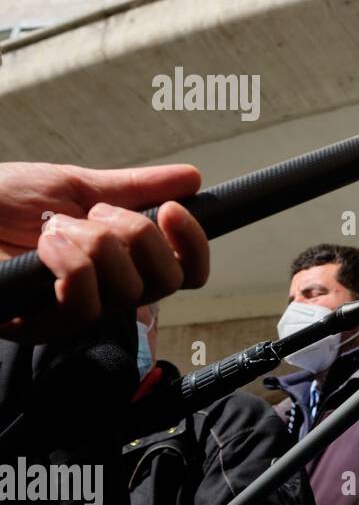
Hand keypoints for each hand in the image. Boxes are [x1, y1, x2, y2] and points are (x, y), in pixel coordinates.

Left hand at [0, 162, 209, 341]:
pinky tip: (46, 244)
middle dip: (138, 235)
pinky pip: (84, 305)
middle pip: (165, 281)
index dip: (193, 245)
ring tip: (56, 227)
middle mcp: (106, 293)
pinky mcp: (40, 325)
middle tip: (96, 214)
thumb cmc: (2, 202)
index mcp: (122, 263)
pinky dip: (72, 264)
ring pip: (128, 290)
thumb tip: (192, 179)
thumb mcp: (75, 186)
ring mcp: (73, 312)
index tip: (172, 210)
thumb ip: (134, 187)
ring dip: (95, 244)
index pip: (186, 272)